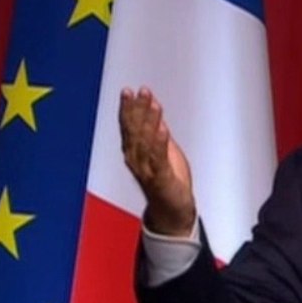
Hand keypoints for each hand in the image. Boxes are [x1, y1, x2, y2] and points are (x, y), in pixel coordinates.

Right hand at [119, 87, 195, 236]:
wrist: (172, 211)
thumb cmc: (166, 180)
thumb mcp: (162, 149)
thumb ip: (155, 129)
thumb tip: (153, 106)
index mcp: (134, 152)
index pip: (129, 125)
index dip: (129, 107)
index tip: (131, 91)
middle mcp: (136, 160)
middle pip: (134, 130)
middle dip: (137, 109)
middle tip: (140, 91)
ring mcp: (147, 170)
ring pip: (146, 141)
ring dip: (149, 121)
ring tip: (153, 103)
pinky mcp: (161, 179)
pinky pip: (159, 159)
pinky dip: (160, 143)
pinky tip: (162, 129)